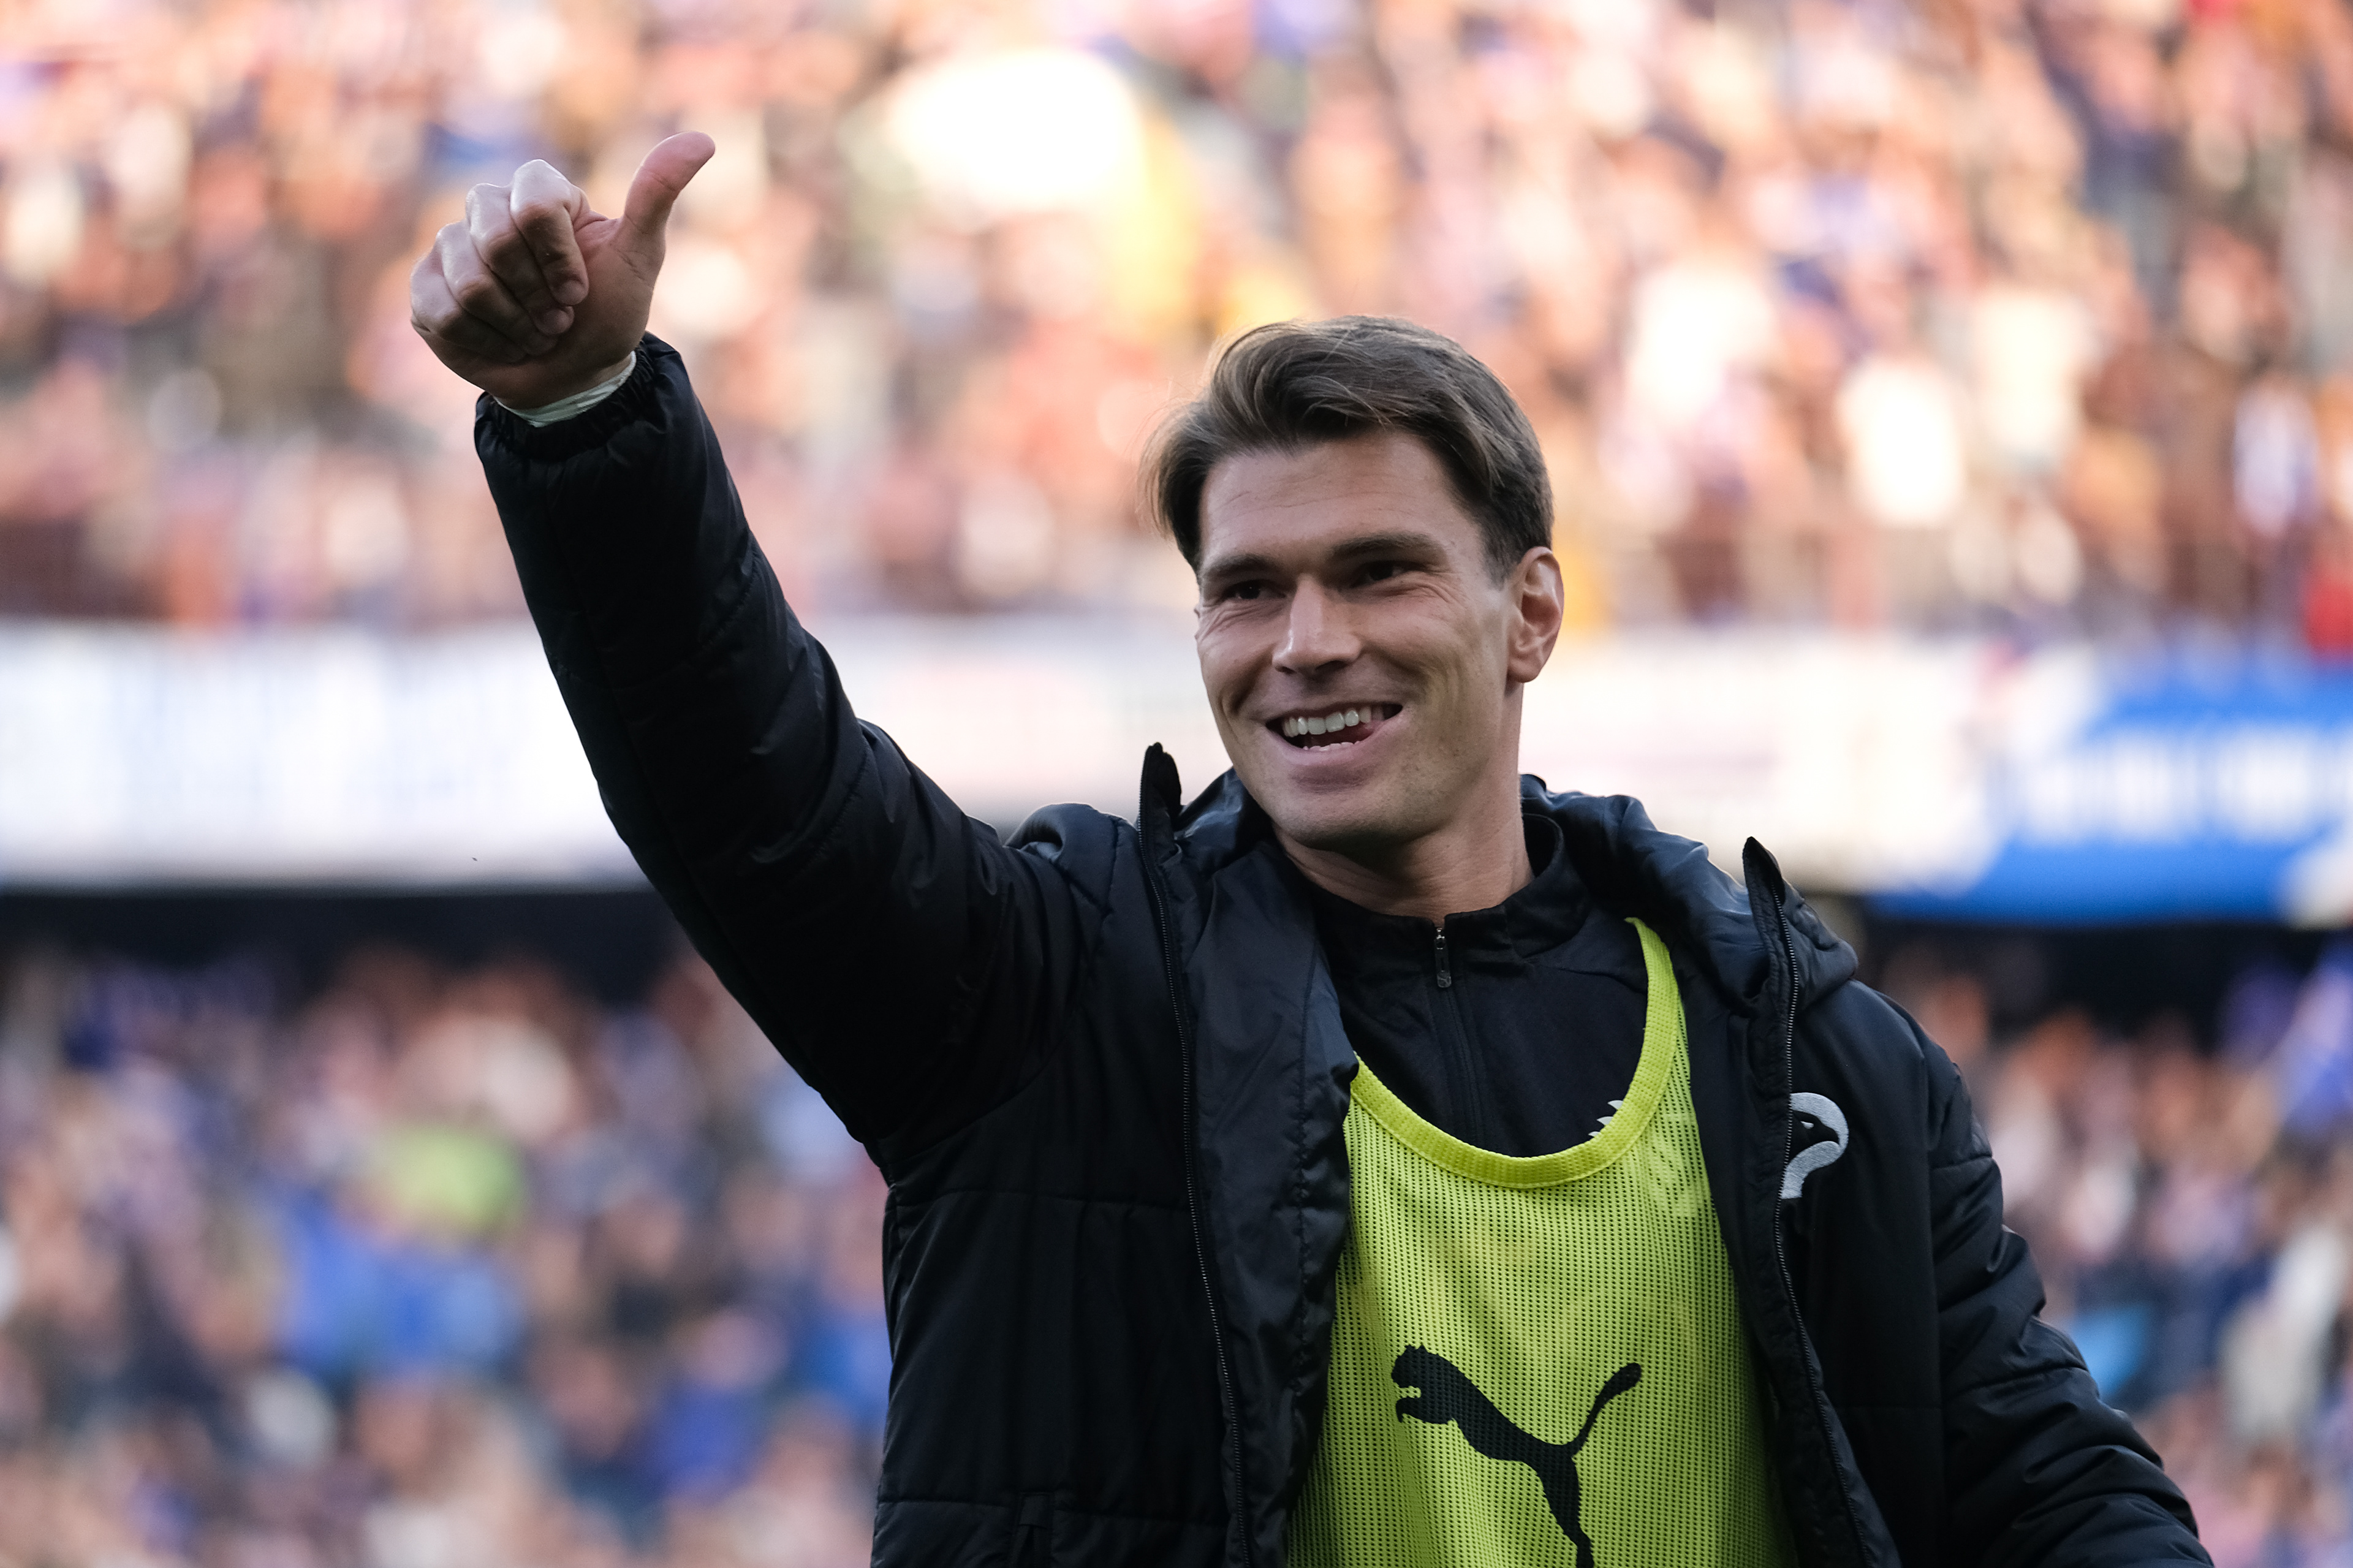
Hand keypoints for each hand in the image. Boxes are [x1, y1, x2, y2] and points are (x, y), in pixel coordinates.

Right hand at [409, 132, 715, 407]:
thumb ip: (657, 195)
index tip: (580, 289)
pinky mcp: (426, 291)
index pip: (533, 205)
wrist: (575, 375)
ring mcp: (451, 249)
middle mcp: (488, 210)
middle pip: (495, 241)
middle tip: (558, 314)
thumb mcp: (640, 256)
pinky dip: (486, 342)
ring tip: (534, 331)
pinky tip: (502, 343)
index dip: (559, 258)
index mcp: (537, 193)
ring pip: (470, 282)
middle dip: (538, 295)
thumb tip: (701, 140)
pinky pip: (442, 312)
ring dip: (516, 324)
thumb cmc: (608, 312)